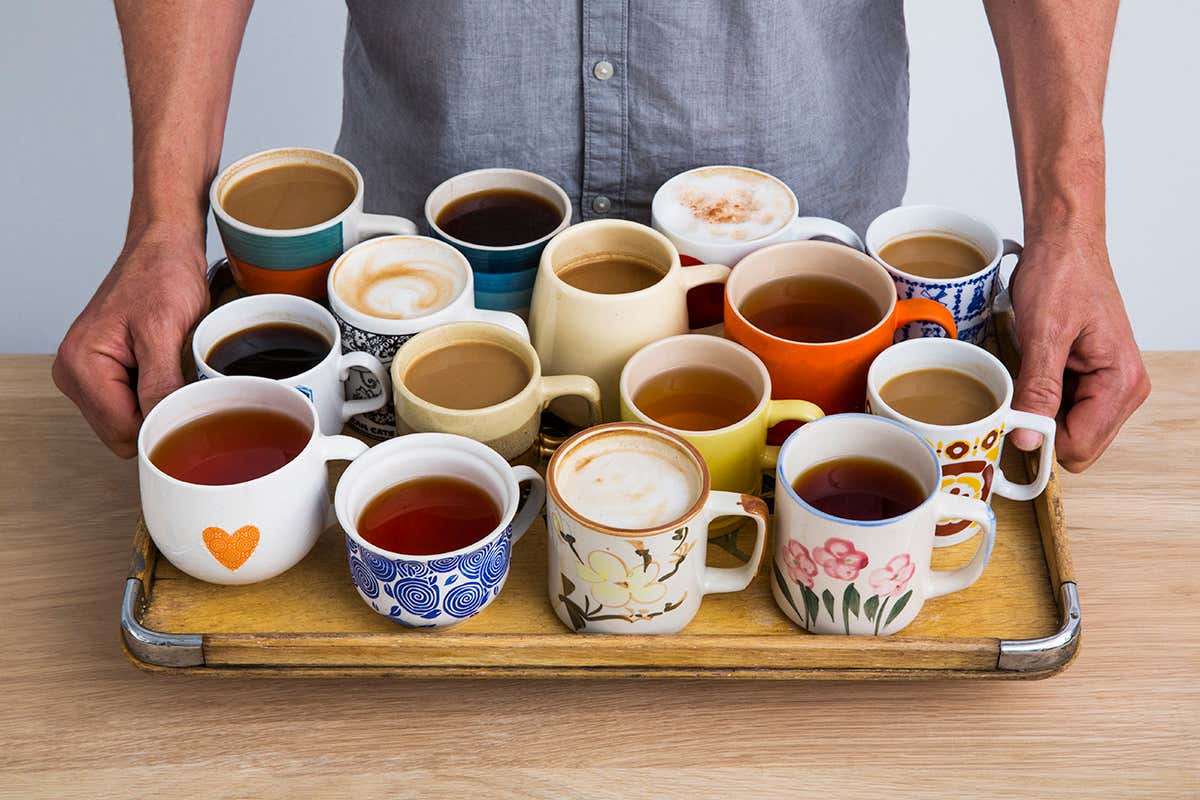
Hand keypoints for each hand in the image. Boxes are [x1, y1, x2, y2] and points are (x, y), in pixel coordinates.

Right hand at [53, 224, 209, 457]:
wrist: (164, 249)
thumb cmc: (162, 276)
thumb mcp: (165, 330)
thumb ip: (159, 382)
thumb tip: (162, 425)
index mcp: (81, 364)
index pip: (123, 431)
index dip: (161, 424)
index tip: (191, 403)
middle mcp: (73, 373)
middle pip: (122, 433)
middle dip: (157, 415)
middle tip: (184, 380)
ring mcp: (85, 375)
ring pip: (128, 423)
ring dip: (156, 404)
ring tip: (172, 368)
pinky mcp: (103, 373)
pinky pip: (132, 406)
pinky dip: (154, 395)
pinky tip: (165, 369)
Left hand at [1008, 228, 1149, 471]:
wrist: (1064, 242)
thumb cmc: (1062, 275)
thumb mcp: (1044, 334)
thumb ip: (1039, 390)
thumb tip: (1030, 438)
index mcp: (1122, 382)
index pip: (1081, 446)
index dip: (1041, 440)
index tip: (1009, 422)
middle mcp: (1123, 389)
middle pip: (1076, 444)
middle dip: (1040, 429)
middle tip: (1011, 398)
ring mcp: (1107, 384)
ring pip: (1066, 428)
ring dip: (1038, 412)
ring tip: (1022, 376)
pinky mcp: (1089, 377)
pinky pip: (1061, 407)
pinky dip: (1039, 398)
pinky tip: (1028, 373)